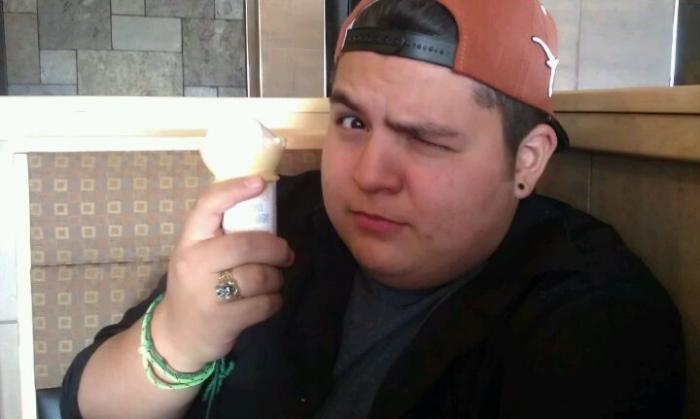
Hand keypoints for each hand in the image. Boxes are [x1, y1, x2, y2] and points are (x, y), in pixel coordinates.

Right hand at [151, 176, 293, 370]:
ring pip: (260, 275)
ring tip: (272, 280)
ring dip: (276, 278)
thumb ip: (223, 235)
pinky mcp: (223, 320)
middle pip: (246, 244)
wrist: (177, 337)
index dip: (235, 190)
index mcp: (189, 241)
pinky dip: (274, 301)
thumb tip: (264, 206)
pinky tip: (267, 301)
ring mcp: (207, 294)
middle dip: (276, 248)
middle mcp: (194, 264)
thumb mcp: (198, 255)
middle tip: (285, 254)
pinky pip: (265, 304)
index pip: (209, 205)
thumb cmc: (197, 286)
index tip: (260, 183)